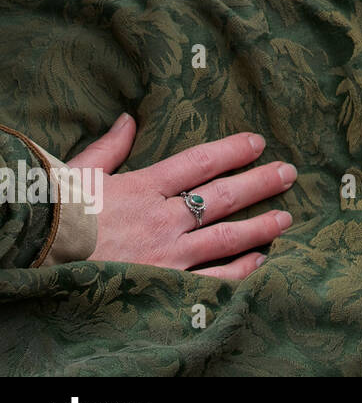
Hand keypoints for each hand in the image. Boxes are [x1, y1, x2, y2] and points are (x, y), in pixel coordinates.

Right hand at [68, 113, 296, 278]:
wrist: (30, 259)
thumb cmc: (52, 217)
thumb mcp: (78, 175)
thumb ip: (110, 147)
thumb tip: (129, 118)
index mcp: (141, 187)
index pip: (199, 162)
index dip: (233, 150)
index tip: (258, 142)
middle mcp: (160, 219)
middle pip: (223, 196)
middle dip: (260, 182)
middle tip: (289, 173)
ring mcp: (165, 254)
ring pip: (226, 236)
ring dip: (260, 225)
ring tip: (286, 217)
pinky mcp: (164, 284)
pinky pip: (212, 278)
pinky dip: (240, 270)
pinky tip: (261, 260)